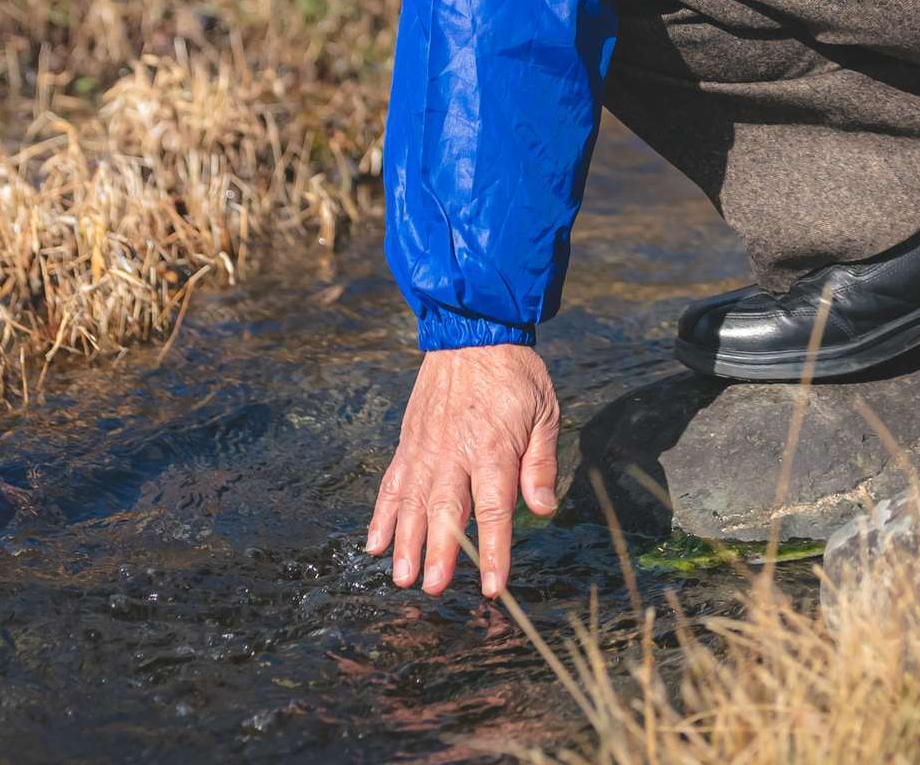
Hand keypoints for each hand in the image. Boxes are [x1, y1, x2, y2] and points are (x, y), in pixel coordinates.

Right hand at [366, 344, 559, 598]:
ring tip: (401, 577)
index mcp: (494, 447)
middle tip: (432, 588)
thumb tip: (543, 509)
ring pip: (412, 503)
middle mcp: (455, 452)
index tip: (493, 586)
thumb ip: (541, 463)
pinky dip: (380, 514)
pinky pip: (391, 483)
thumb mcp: (545, 411)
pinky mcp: (408, 443)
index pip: (495, 509)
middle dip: (439, 552)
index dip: (494, 550)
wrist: (472, 332)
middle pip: (446, 510)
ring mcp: (426, 448)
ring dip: (405, 542)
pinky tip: (373, 544)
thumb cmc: (515, 375)